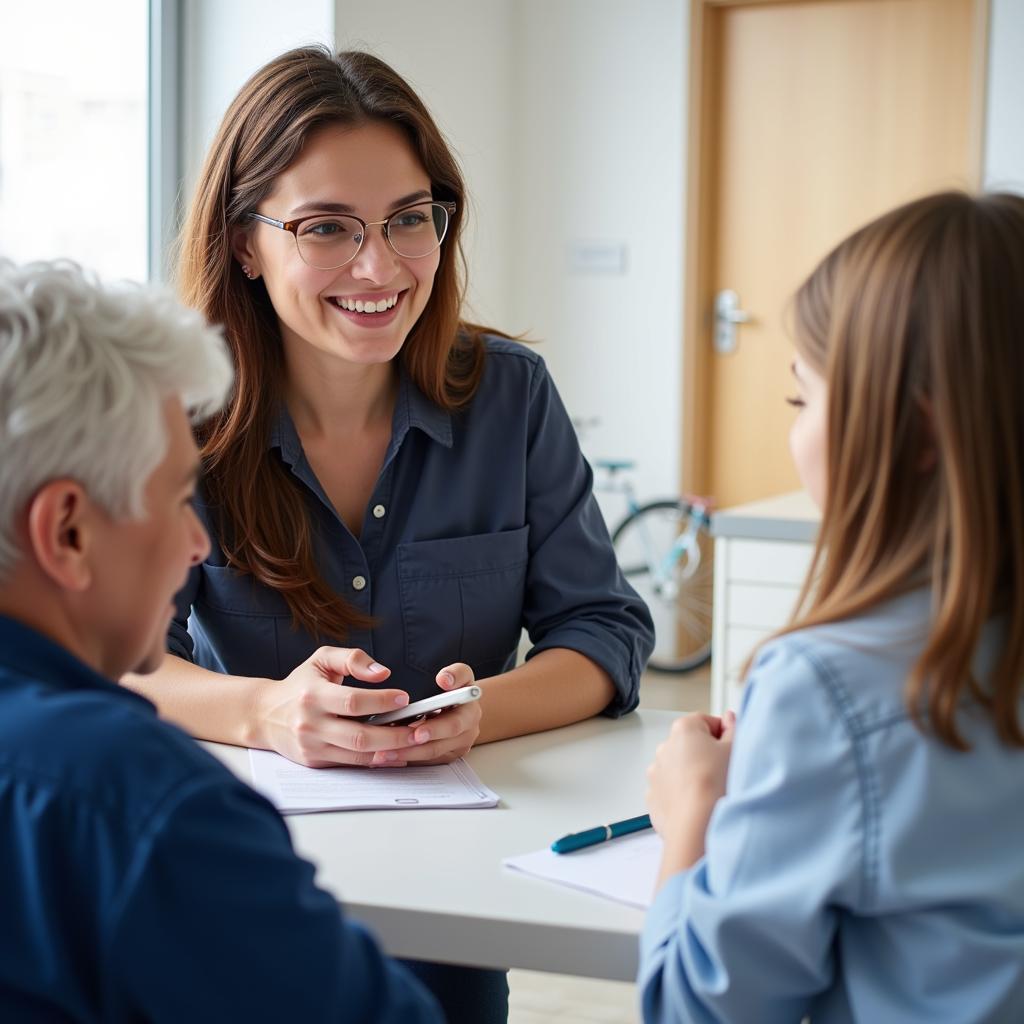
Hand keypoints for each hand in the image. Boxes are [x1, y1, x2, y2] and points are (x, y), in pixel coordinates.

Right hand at [257, 646, 417, 767]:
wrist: (265, 715)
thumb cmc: (301, 683)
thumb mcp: (322, 659)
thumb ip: (353, 659)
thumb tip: (383, 673)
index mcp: (313, 695)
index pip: (353, 701)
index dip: (381, 701)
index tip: (405, 699)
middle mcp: (311, 723)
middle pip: (359, 735)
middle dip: (394, 735)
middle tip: (420, 730)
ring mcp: (312, 746)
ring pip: (357, 755)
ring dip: (390, 752)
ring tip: (415, 743)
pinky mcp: (315, 761)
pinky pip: (351, 765)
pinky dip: (376, 761)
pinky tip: (396, 754)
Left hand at [396, 663, 482, 764]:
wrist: (466, 706)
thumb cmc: (458, 689)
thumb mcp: (461, 675)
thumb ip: (455, 674)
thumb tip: (444, 680)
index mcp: (469, 713)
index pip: (454, 723)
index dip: (435, 729)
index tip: (417, 732)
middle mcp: (467, 733)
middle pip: (439, 745)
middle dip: (415, 747)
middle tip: (392, 747)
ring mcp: (458, 747)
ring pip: (431, 754)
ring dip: (407, 755)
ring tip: (383, 754)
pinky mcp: (447, 756)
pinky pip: (427, 761)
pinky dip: (408, 758)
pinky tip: (389, 756)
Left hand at [646, 711, 735, 867]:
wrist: (697, 825)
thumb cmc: (716, 785)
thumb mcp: (735, 749)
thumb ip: (734, 728)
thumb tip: (730, 719)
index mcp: (684, 729)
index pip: (706, 721)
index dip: (723, 734)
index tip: (732, 749)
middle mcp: (664, 747)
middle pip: (690, 744)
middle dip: (706, 755)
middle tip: (724, 772)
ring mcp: (656, 773)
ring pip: (679, 768)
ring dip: (693, 774)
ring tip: (711, 791)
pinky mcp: (653, 797)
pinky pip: (670, 790)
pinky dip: (682, 794)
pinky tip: (698, 805)